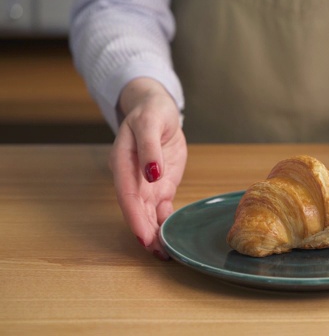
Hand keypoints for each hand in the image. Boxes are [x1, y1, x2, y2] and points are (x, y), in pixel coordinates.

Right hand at [110, 77, 186, 259]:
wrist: (158, 108)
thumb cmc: (151, 112)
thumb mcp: (150, 123)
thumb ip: (149, 149)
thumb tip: (151, 174)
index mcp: (122, 163)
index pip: (127, 195)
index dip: (134, 217)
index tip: (144, 237)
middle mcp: (132, 178)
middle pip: (136, 210)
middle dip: (145, 232)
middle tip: (158, 254)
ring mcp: (146, 183)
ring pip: (148, 213)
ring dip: (155, 233)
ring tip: (165, 253)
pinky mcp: (160, 185)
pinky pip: (162, 208)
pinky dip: (165, 223)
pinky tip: (172, 237)